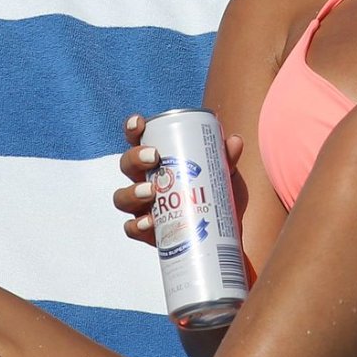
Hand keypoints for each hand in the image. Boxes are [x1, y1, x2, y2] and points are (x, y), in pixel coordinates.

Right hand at [112, 113, 245, 245]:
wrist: (225, 234)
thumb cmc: (218, 196)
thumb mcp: (225, 175)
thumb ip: (227, 159)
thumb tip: (234, 141)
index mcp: (158, 161)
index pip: (138, 140)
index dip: (133, 129)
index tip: (140, 123)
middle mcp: (144, 181)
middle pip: (127, 165)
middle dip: (135, 158)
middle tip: (154, 157)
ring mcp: (143, 207)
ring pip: (123, 197)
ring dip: (132, 192)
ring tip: (151, 191)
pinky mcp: (148, 232)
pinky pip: (133, 229)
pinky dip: (138, 225)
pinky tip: (150, 222)